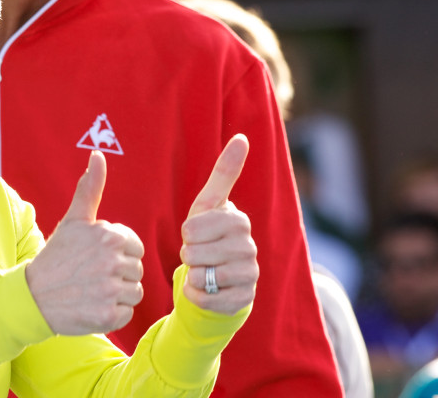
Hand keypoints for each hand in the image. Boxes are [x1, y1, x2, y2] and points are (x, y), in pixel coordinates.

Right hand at [26, 151, 143, 335]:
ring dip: (117, 294)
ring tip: (92, 289)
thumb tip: (98, 155)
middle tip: (91, 274)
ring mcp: (111, 290)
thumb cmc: (56, 256)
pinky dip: (112, 313)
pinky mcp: (109, 315)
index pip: (134, 247)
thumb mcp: (74, 220)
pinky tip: (92, 304)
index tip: (94, 257)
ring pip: (134, 292)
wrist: (33, 296)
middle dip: (118, 273)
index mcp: (110, 236)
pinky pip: (127, 313)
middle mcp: (113, 262)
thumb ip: (90, 188)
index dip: (116, 253)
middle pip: (136, 270)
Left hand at [180, 134, 257, 314]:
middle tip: (198, 254)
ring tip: (203, 270)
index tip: (194, 233)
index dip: (187, 233)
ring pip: (202, 276)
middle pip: (195, 252)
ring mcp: (250, 274)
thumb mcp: (208, 204)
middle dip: (188, 255)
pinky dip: (197, 295)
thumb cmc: (208, 235)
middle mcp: (249, 247)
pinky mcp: (244, 299)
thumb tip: (242, 136)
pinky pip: (208, 299)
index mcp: (239, 221)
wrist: (217, 276)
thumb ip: (224, 172)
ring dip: (193, 275)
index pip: (193, 227)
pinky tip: (204, 289)